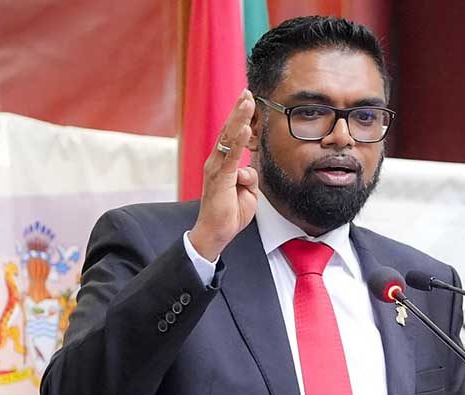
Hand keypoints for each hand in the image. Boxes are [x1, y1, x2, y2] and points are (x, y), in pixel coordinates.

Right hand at [189, 90, 258, 260]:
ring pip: (228, 138)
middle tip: (247, 92)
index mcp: (222, 164)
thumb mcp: (247, 192)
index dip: (239, 117)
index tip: (247, 100)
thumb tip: (249, 170)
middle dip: (238, 111)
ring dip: (239, 119)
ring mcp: (216, 169)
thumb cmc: (230, 213)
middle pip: (228, 131)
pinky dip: (238, 141)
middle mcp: (216, 162)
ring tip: (247, 102)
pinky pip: (231, 156)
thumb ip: (249, 177)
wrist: (216, 232)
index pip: (231, 136)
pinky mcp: (220, 178)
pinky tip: (244, 128)